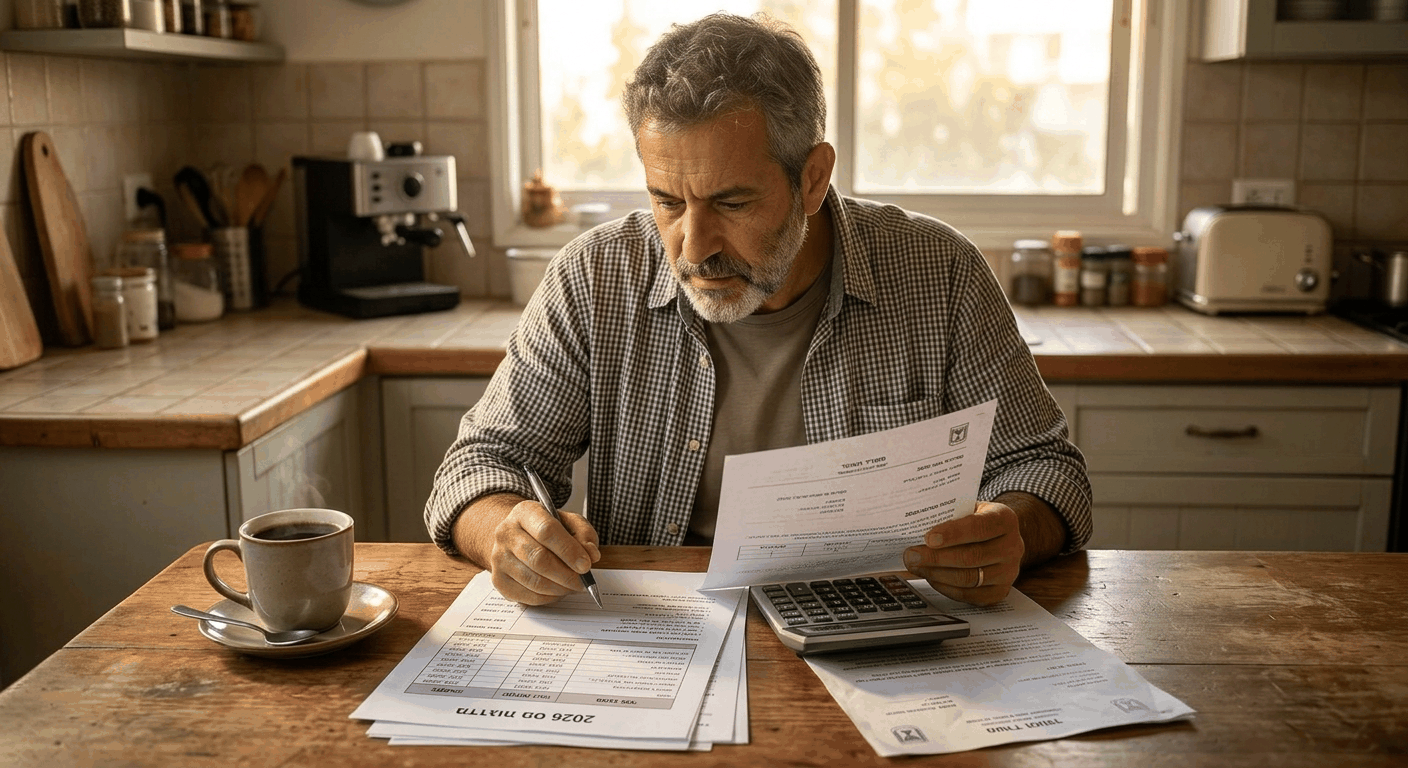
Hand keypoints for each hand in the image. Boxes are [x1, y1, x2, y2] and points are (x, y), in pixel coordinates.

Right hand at [486, 499, 600, 604]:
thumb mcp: (569, 522)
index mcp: (525, 512)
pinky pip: (527, 596)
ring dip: (560, 588)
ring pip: (534, 581)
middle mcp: (506, 533)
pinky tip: (557, 590)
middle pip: (538, 559)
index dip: (569, 550)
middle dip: (566, 575)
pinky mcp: (498, 580)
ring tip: (572, 586)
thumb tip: (591, 555)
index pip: (547, 531)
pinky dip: (548, 598)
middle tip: (583, 582)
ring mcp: (499, 558)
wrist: (518, 537)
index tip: (586, 565)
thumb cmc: (547, 529)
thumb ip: (584, 534)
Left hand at [903, 501, 1023, 605]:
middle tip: (911, 555)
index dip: (953, 533)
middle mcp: (1013, 546)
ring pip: (969, 578)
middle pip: (972, 556)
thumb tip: (914, 526)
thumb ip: (948, 515)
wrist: (998, 537)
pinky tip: (931, 577)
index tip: (928, 538)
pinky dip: (946, 587)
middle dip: (937, 557)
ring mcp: (1008, 572)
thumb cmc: (975, 520)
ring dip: (937, 574)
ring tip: (916, 566)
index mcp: (1005, 519)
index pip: (979, 527)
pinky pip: (969, 595)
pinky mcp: (1000, 591)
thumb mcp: (967, 507)